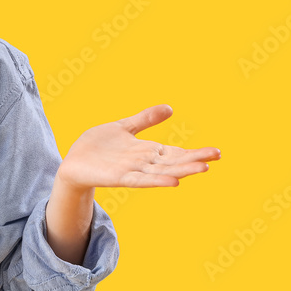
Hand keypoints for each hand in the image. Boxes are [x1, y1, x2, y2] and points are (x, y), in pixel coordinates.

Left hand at [56, 104, 220, 190]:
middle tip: (217, 156)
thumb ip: (146, 120)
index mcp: (147, 152)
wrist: (73, 161)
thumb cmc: (98, 147)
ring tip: (203, 168)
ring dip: (182, 170)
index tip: (217, 152)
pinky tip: (174, 182)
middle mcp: (144, 163)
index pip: (176, 152)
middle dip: (195, 160)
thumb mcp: (124, 127)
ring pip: (162, 172)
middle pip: (174, 162)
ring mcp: (132, 171)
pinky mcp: (118, 178)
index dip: (195, 152)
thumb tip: (170, 108)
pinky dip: (157, 181)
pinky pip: (140, 180)